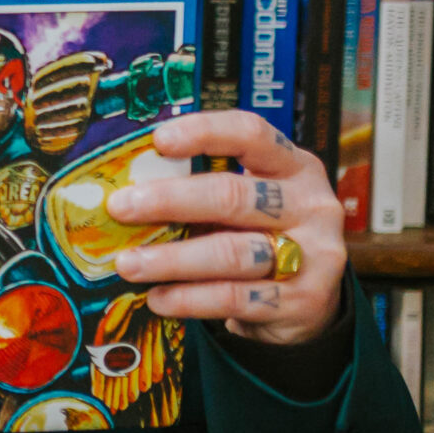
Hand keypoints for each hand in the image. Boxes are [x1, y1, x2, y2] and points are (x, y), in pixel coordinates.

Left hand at [109, 111, 347, 346]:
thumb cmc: (259, 233)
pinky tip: (158, 298)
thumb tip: (125, 188)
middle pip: (233, 196)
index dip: (205, 132)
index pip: (252, 134)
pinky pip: (236, 297)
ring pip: (232, 253)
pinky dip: (190, 299)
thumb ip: (200, 188)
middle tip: (120, 208)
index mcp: (294, 165)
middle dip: (169, 201)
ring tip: (128, 264)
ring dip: (172, 259)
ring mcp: (314, 254)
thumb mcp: (244, 202)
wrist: (309, 298)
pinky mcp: (305, 300)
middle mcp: (311, 205)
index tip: (158, 140)